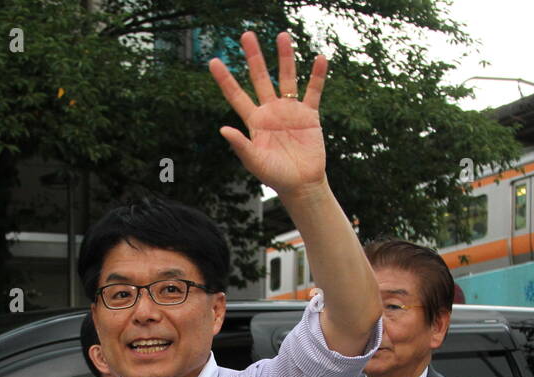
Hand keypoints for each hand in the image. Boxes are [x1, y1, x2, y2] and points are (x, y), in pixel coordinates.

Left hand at [209, 31, 327, 197]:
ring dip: (285, 58)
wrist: (301, 185)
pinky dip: (317, 76)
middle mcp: (270, 111)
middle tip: (247, 35)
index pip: (236, 95)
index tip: (213, 61)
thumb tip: (222, 129)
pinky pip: (314, 92)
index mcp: (254, 121)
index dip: (225, 79)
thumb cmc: (275, 176)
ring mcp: (290, 111)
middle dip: (254, 57)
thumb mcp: (254, 162)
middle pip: (260, 78)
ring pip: (287, 79)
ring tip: (282, 35)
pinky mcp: (310, 115)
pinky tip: (319, 59)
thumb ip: (240, 145)